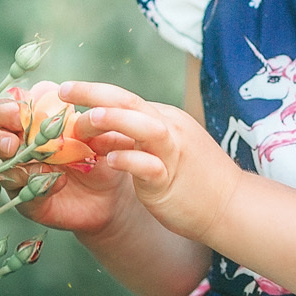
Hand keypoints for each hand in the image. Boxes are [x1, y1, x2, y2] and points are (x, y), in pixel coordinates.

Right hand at [0, 89, 135, 236]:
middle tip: (12, 141)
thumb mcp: (95, 132)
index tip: (19, 111)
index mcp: (32, 118)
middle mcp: (19, 143)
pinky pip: (21, 193)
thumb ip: (80, 122)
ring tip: (34, 161)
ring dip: (12, 162)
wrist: (112, 193)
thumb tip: (70, 117)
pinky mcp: (27, 199)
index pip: (9, 105)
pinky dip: (36, 185)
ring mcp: (20, 172)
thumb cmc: (100, 153)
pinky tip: (58, 181)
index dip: (8, 106)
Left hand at [58, 80, 242, 241]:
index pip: (125, 99)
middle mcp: (169, 129)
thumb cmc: (194, 178)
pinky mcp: (171, 181)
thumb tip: (99, 132)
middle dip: (95, 94)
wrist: (232, 205)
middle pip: (131, 102)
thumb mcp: (162, 148)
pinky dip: (130, 160)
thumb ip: (134, 138)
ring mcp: (172, 154)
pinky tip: (111, 160)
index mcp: (164, 118)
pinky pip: (150, 166)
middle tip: (64, 90)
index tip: (65, 91)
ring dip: (116, 121)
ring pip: (145, 127)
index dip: (94, 93)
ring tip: (88, 120)